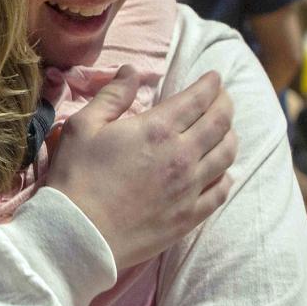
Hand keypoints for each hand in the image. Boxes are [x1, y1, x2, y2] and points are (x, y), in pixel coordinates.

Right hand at [47, 65, 235, 270]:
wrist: (78, 235)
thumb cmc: (76, 178)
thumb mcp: (83, 126)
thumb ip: (112, 96)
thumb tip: (132, 71)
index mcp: (157, 130)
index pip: (198, 98)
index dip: (211, 84)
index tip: (214, 77)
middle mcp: (182, 156)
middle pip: (220, 122)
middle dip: (226, 103)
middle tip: (223, 97)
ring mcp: (189, 189)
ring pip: (226, 155)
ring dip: (230, 136)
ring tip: (225, 130)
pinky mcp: (188, 216)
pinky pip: (220, 191)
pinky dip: (226, 176)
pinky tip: (222, 171)